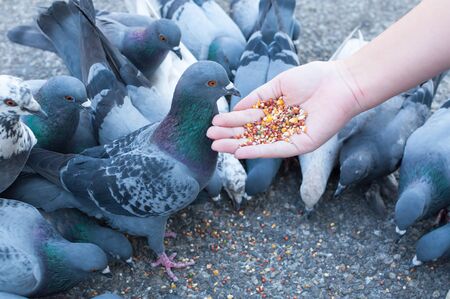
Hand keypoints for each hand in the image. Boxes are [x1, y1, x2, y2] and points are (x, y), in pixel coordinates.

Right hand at [207, 61, 363, 158]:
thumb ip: (257, 98)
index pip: (248, 121)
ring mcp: (289, 137)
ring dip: (238, 146)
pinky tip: (241, 152)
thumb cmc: (312, 79)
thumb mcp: (278, 85)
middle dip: (229, 137)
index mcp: (275, 113)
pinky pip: (276, 150)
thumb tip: (235, 109)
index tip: (213, 124)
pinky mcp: (300, 145)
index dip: (230, 123)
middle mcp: (280, 127)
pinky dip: (258, 151)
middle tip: (210, 139)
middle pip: (250, 135)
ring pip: (259, 144)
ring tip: (218, 147)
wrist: (340, 82)